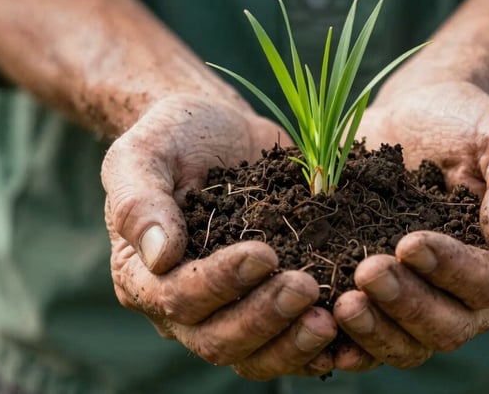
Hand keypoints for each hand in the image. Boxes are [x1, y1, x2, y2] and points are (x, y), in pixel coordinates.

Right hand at [101, 94, 337, 378]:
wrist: (220, 132)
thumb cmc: (175, 138)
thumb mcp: (144, 153)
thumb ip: (139, 201)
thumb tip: (162, 257)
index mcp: (143, 276)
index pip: (178, 297)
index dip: (220, 282)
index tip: (264, 254)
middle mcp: (181, 308)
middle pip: (217, 339)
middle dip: (264, 317)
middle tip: (307, 286)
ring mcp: (227, 312)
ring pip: (254, 355)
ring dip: (293, 342)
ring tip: (331, 319)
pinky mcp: (267, 308)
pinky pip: (288, 344)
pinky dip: (317, 346)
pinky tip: (349, 332)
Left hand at [332, 81, 488, 369]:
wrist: (413, 116)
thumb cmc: (466, 122)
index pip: (488, 284)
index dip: (451, 270)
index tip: (409, 242)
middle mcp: (470, 294)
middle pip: (447, 326)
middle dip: (406, 303)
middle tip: (367, 271)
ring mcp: (423, 300)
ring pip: (407, 344)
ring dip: (375, 329)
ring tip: (340, 303)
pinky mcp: (382, 300)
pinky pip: (369, 338)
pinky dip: (346, 342)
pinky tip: (319, 327)